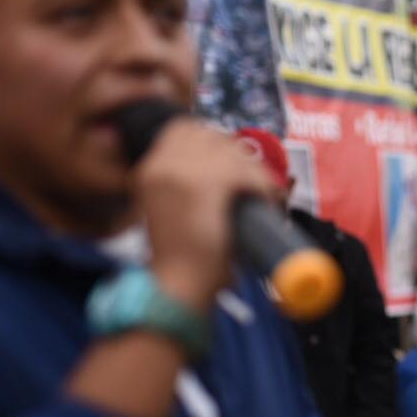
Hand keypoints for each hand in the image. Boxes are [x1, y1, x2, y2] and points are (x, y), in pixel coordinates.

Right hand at [137, 117, 273, 310]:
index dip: (214, 143)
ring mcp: (182, 172)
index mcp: (149, 168)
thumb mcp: (172, 210)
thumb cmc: (180, 259)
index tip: (232, 163)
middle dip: (238, 155)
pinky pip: (245, 172)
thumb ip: (186, 185)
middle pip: (211, 136)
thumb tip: (226, 170)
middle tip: (254, 180)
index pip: (185, 130)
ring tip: (265, 194)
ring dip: (255, 172)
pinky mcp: (206, 185)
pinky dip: (262, 185)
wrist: (176, 287)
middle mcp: (161, 163)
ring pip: (232, 152)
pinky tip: (268, 201)